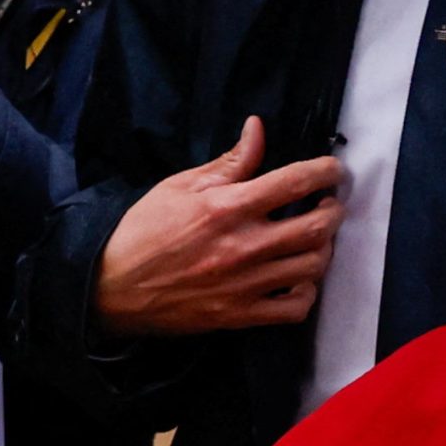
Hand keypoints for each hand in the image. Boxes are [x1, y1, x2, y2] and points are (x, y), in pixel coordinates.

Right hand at [94, 118, 342, 334]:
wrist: (111, 287)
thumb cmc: (144, 231)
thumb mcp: (181, 185)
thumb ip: (229, 162)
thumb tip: (258, 129)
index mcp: (227, 207)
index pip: (294, 182)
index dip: (325, 172)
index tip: (333, 170)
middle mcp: (242, 246)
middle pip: (316, 227)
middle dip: (334, 210)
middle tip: (329, 205)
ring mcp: (244, 284)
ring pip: (313, 266)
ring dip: (324, 249)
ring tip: (316, 239)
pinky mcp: (240, 315)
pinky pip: (294, 309)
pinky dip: (307, 293)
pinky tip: (299, 279)